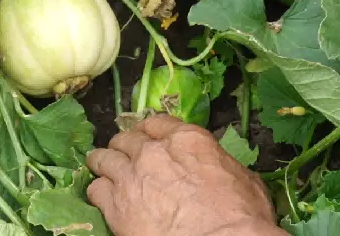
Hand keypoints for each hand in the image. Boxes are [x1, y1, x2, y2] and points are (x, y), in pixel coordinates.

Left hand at [86, 114, 284, 235]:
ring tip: (101, 167)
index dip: (148, 131)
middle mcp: (152, 152)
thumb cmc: (241, 217)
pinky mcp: (115, 205)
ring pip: (103, 158)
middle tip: (125, 155)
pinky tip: (102, 197)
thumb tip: (216, 163)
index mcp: (186, 140)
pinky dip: (98, 192)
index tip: (145, 138)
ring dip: (103, 162)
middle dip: (125, 146)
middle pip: (126, 139)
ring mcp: (130, 176)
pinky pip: (96, 190)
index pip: (156, 123)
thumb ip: (219, 162)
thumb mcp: (243, 178)